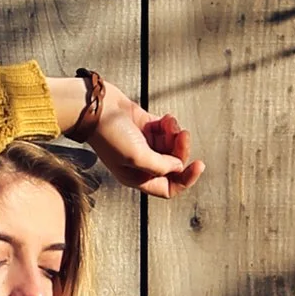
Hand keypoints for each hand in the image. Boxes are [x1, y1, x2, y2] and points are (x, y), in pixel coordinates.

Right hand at [74, 75, 203, 198]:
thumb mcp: (136, 156)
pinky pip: (166, 130)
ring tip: (169, 123)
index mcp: (138, 177)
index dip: (186, 179)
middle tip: (182, 135)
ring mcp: (144, 145)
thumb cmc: (110, 135)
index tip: (198, 164)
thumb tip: (179, 167)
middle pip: (173, 164)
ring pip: (172, 146)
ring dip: (176, 134)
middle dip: (181, 150)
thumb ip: (161, 166)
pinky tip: (165, 119)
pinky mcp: (145, 127)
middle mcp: (142, 163)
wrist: (95, 107)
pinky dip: (170, 125)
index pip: (169, 188)